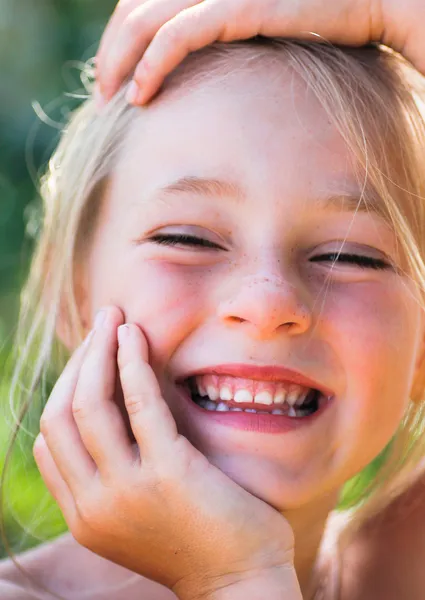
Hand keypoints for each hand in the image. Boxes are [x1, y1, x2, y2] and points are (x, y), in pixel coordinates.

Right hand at [34, 305, 295, 599]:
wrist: (242, 583)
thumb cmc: (197, 541)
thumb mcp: (136, 515)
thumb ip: (113, 477)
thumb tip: (109, 417)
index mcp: (84, 515)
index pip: (49, 440)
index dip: (64, 388)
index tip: (88, 358)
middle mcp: (94, 505)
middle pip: (61, 415)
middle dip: (77, 361)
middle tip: (99, 322)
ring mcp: (127, 491)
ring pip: (89, 404)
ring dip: (98, 352)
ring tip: (114, 318)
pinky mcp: (167, 473)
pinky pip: (139, 404)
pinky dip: (132, 363)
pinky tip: (135, 336)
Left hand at [94, 0, 424, 107]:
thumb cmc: (327, 15)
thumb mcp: (264, 20)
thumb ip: (226, 29)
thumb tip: (205, 61)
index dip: (120, 33)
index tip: (118, 75)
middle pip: (134, 6)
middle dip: (110, 51)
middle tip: (103, 92)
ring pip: (145, 19)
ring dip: (118, 62)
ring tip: (112, 99)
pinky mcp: (242, 3)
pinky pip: (180, 35)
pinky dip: (151, 65)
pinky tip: (140, 96)